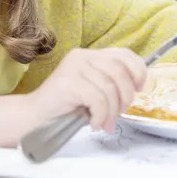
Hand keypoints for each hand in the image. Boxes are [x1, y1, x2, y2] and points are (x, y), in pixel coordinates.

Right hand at [28, 48, 147, 132]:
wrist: (35, 116)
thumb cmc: (66, 106)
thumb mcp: (93, 89)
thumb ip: (111, 83)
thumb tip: (138, 87)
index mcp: (90, 55)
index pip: (124, 54)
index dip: (138, 70)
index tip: (141, 88)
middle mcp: (83, 56)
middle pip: (120, 71)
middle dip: (126, 96)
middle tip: (120, 112)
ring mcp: (75, 67)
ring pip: (110, 89)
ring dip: (112, 111)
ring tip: (105, 123)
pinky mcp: (70, 82)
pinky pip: (98, 99)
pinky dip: (100, 115)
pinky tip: (93, 123)